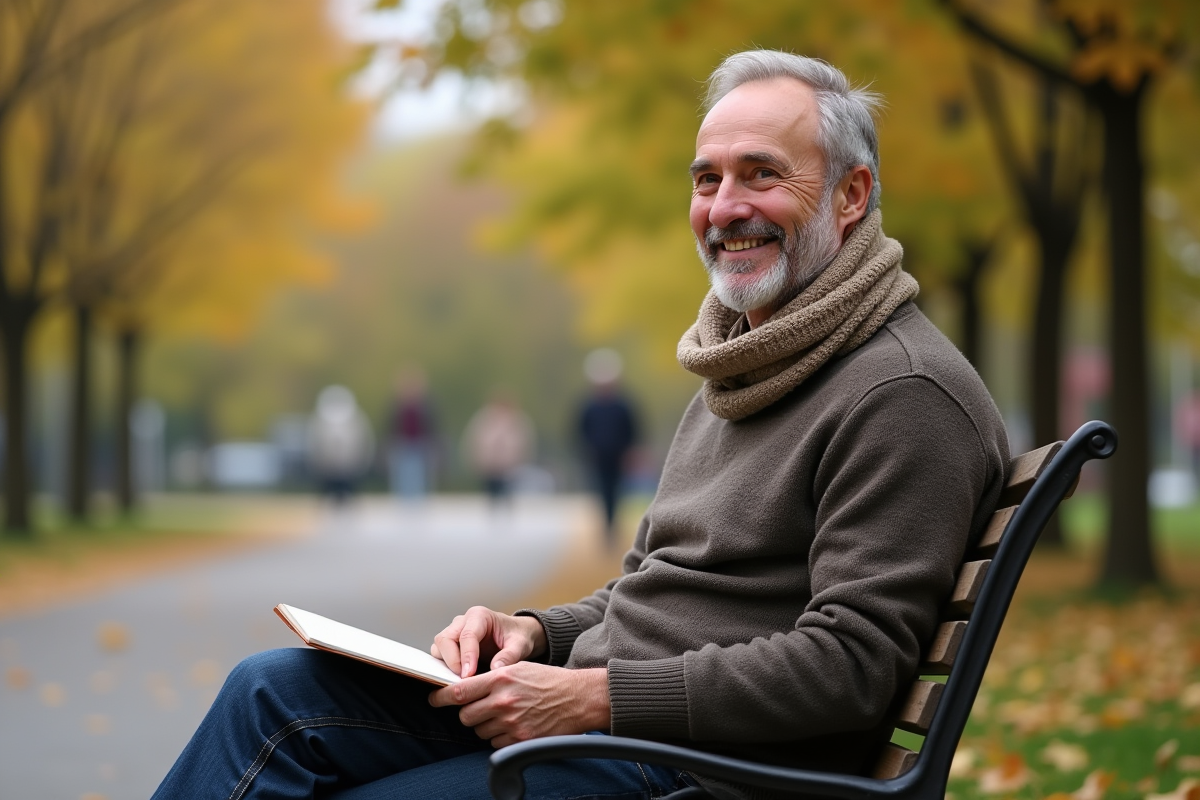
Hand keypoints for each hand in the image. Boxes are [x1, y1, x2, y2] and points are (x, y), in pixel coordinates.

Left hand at [429, 663, 609, 746]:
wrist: (578, 697)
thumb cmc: (548, 680)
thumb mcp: (518, 668)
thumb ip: (490, 678)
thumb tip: (462, 688)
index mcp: (501, 677)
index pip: (460, 691)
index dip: (441, 697)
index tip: (434, 699)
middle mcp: (503, 700)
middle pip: (465, 715)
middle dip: (469, 713)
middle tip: (481, 708)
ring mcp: (511, 721)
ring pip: (479, 730)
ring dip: (486, 725)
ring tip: (505, 714)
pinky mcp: (520, 738)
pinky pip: (495, 743)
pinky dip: (500, 737)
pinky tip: (514, 725)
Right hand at [431, 606, 546, 677]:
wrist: (516, 634)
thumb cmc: (517, 636)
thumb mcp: (520, 645)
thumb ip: (509, 656)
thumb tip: (495, 670)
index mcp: (480, 616)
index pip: (467, 635)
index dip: (467, 656)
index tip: (469, 675)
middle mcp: (463, 621)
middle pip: (445, 639)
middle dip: (452, 660)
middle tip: (463, 679)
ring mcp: (454, 632)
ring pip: (439, 646)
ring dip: (445, 664)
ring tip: (460, 680)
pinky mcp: (451, 644)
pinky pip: (440, 654)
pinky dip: (444, 667)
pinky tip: (455, 679)